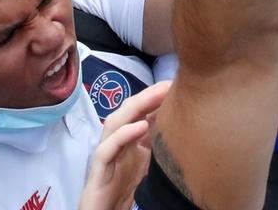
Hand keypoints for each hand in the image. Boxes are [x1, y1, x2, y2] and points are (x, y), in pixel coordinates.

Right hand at [78, 82, 169, 209]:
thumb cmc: (123, 193)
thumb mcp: (146, 167)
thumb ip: (157, 148)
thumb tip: (181, 130)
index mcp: (127, 143)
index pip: (140, 113)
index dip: (156, 98)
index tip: (178, 86)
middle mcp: (114, 145)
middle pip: (127, 113)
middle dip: (147, 96)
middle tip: (170, 84)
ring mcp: (104, 157)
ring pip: (113, 124)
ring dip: (135, 107)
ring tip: (157, 95)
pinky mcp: (96, 173)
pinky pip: (105, 150)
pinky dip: (122, 135)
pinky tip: (140, 126)